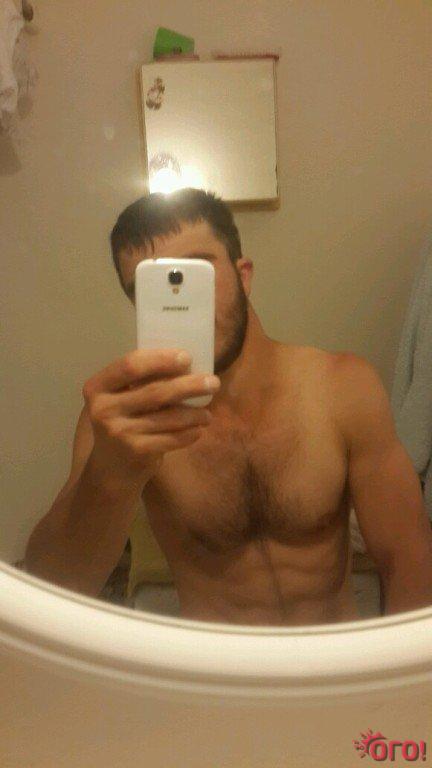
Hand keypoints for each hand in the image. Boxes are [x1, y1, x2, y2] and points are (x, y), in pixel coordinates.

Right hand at [82, 348, 219, 482]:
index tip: (187, 357)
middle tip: (213, 382)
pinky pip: (172, 438)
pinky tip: (199, 430)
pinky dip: (189, 433)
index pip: (131, 365)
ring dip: (195, 413)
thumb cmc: (121, 422)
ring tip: (208, 413)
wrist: (110, 469)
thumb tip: (185, 363)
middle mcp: (104, 409)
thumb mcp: (119, 399)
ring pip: (168, 417)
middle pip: (155, 391)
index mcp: (97, 387)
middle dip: (190, 385)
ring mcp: (119, 432)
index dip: (161, 359)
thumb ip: (139, 382)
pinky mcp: (136, 451)